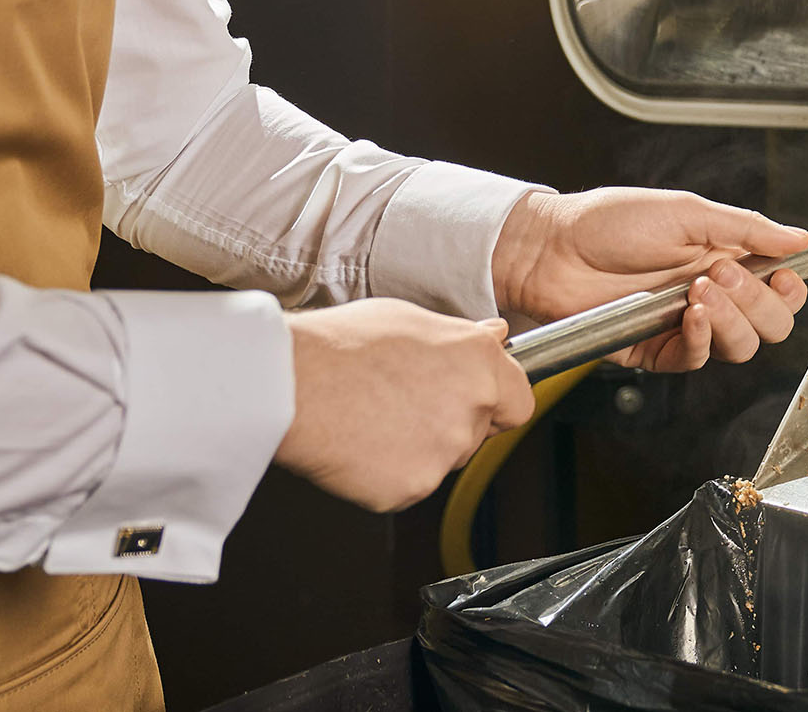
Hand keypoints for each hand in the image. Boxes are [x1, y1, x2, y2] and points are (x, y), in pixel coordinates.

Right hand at [276, 299, 533, 511]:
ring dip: (418, 449)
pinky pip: (407, 487)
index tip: (478, 404)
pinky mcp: (411, 488)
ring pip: (442, 461)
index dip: (496, 404)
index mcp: (479, 363)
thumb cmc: (341, 346)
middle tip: (403, 406)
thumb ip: (460, 336)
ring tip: (373, 418)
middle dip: (449, 425)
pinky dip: (386, 475)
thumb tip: (495, 335)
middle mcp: (472, 407)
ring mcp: (443, 452)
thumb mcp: (410, 319)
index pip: (519, 402)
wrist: (289, 384)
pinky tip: (360, 445)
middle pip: (477, 434)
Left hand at [490, 187, 807, 372]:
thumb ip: (747, 228)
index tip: (781, 275)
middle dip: (758, 301)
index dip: (789, 289)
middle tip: (723, 273)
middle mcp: (713, 294)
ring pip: (741, 346)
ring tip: (699, 290)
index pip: (781, 288)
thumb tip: (801, 237)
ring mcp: (686, 325)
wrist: (553, 249)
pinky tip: (689, 313)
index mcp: (725, 257)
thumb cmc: (611, 221)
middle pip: (770, 323)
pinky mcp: (656, 349)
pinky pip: (697, 359)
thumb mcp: (688, 212)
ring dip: (731, 318)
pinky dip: (702, 338)